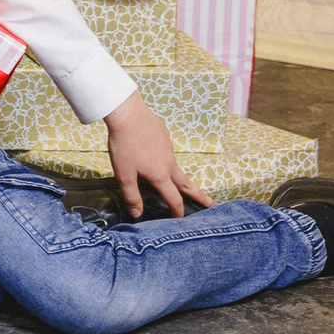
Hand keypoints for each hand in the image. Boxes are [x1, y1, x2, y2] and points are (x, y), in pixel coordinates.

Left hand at [104, 94, 209, 218]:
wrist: (128, 114)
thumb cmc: (124, 145)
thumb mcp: (123, 174)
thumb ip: (131, 195)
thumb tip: (137, 214)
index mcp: (160, 175)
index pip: (173, 198)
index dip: (178, 211)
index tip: (181, 219)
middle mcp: (169, 163)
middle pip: (186, 183)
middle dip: (197, 195)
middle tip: (209, 203)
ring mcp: (168, 148)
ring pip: (177, 167)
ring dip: (182, 177)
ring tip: (183, 183)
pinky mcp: (164, 135)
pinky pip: (167, 150)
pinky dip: (166, 157)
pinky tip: (156, 153)